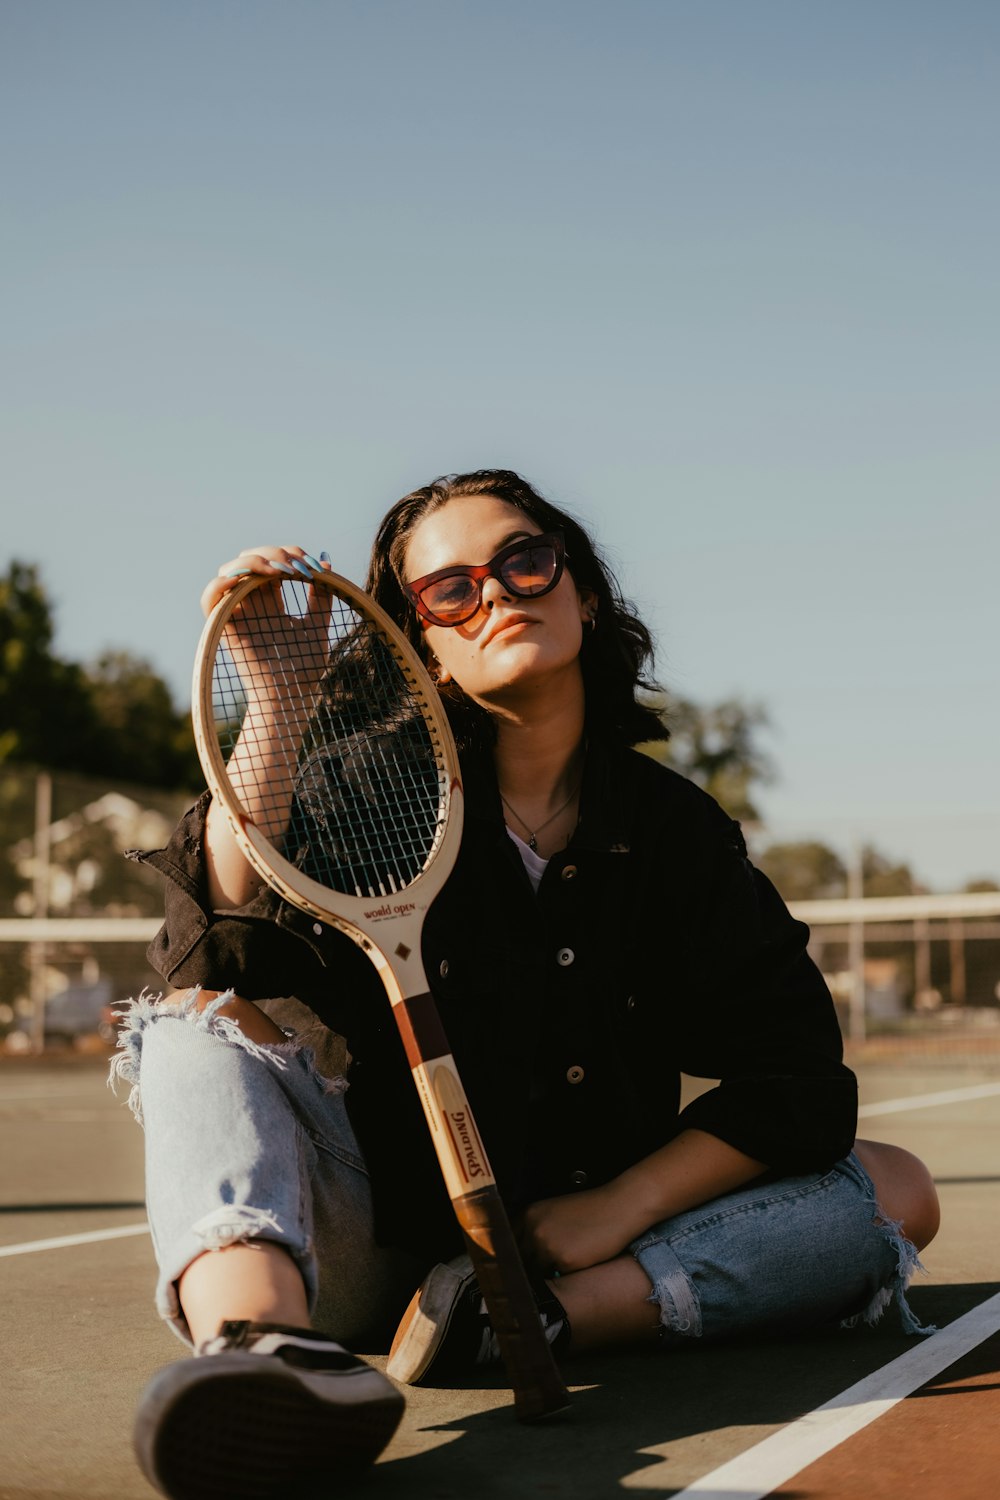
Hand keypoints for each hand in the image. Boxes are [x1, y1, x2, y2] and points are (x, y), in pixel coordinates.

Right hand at [202, 546, 333, 709]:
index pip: (272, 561)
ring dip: (251, 561)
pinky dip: (220, 583)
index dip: (290, 554)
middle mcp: (251, 603)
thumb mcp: (318, 625)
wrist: (291, 696)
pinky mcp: (224, 628)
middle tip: (295, 566)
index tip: (313, 567)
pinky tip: (245, 580)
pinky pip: (209, 599)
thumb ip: (322, 597)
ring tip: (277, 570)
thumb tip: (327, 563)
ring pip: (228, 571)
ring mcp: (236, 613)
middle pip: (250, 559)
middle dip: (273, 553)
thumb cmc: (304, 668)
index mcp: (271, 600)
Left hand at [520, 1180, 642, 1274]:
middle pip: (519, 1260)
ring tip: (558, 1271)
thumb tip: (522, 1253)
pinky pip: (556, 1278)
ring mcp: (547, 1245)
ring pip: (536, 1272)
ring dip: (544, 1275)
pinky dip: (562, 1277)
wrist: (618, 1207)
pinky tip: (573, 1269)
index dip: (513, 1255)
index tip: (517, 1264)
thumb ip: (536, 1228)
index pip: (508, 1242)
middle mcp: (533, 1229)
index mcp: (529, 1214)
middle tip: (536, 1274)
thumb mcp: (555, 1211)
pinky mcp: (564, 1260)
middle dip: (527, 1268)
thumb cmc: (590, 1210)